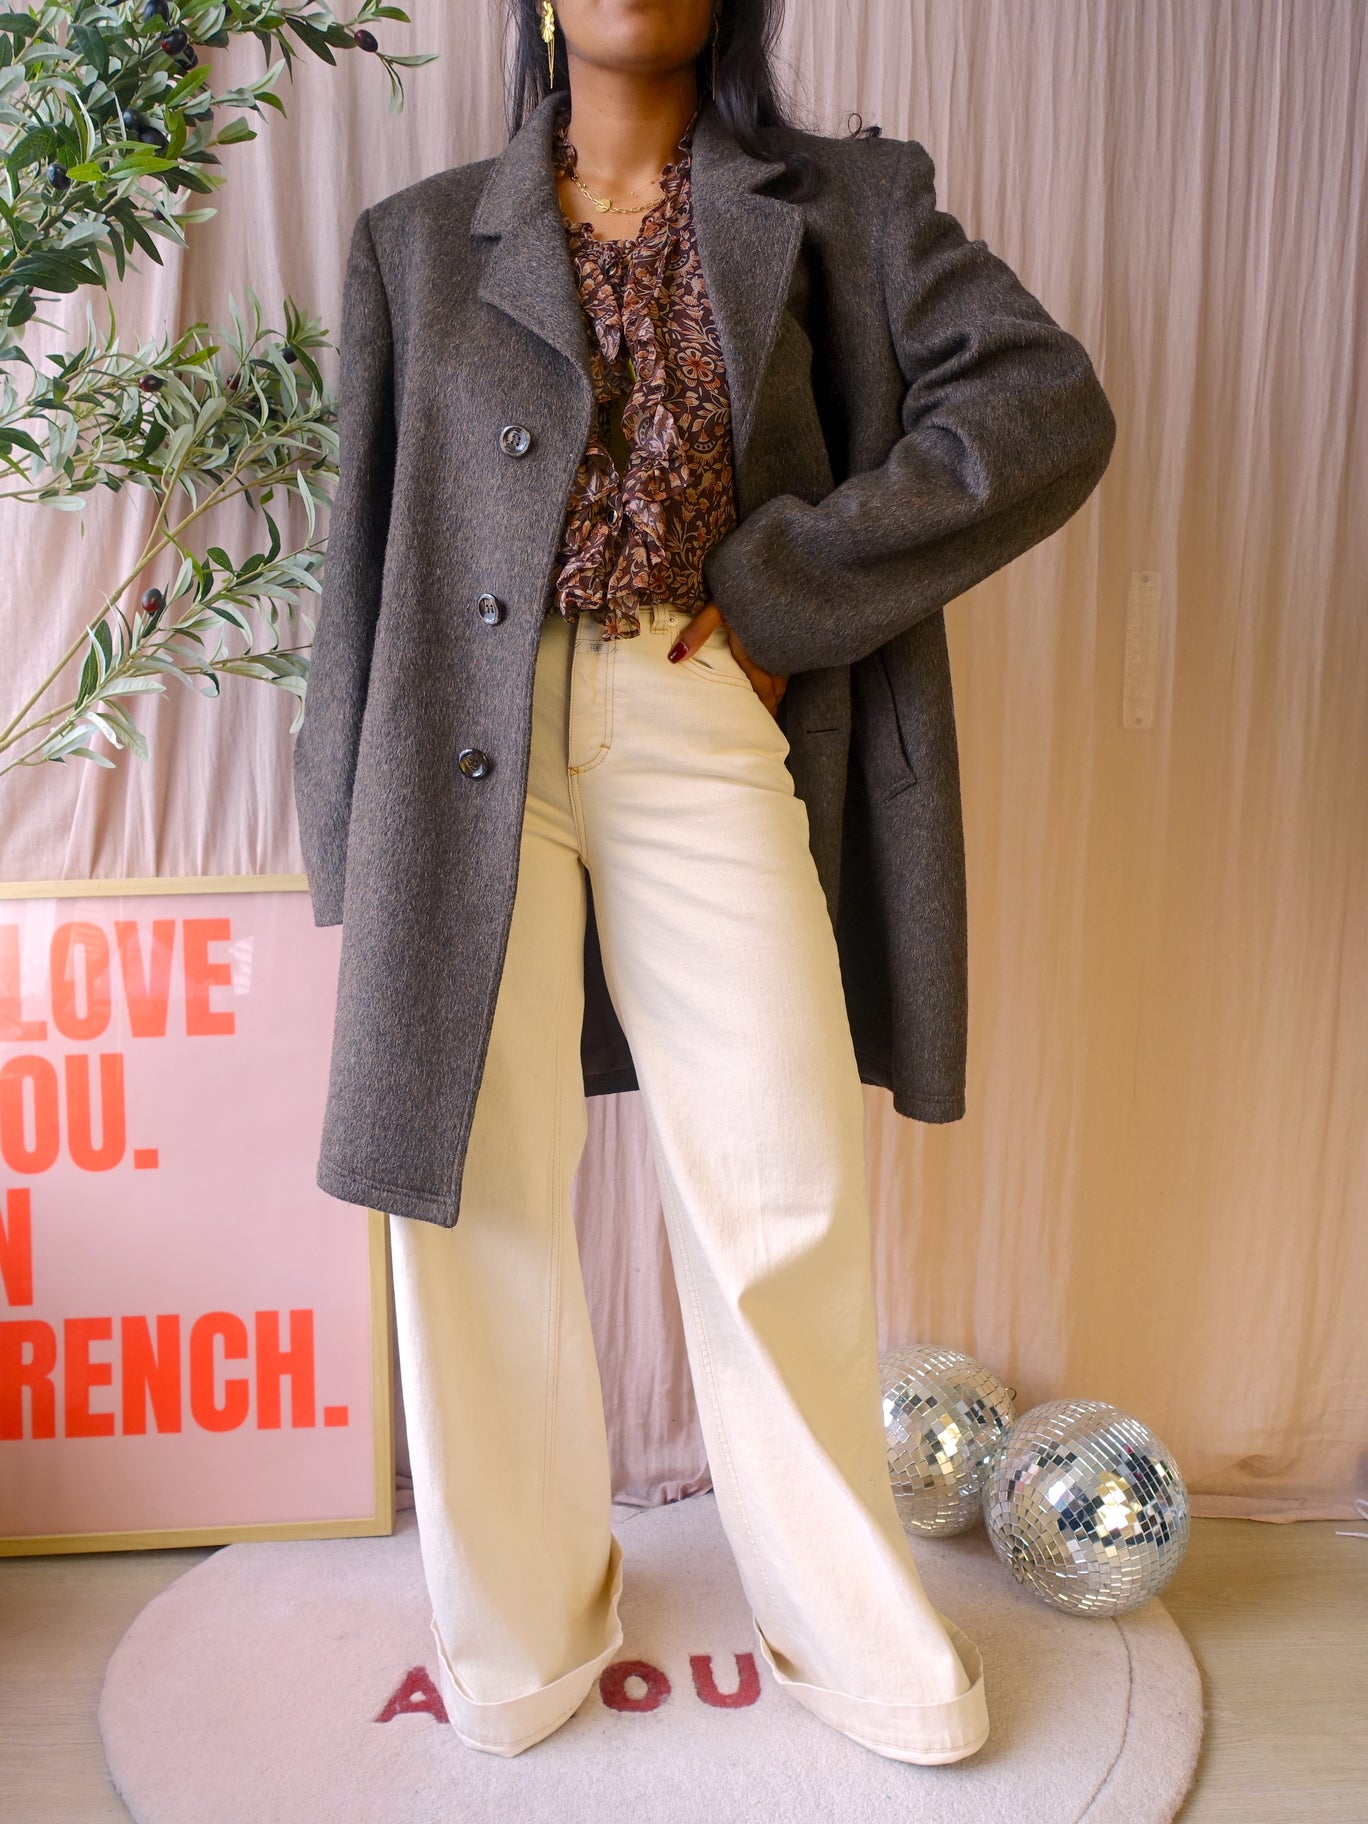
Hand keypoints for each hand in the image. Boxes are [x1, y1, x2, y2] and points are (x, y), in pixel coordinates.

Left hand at [667, 599, 788, 717]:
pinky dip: (784, 672)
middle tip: (767, 719)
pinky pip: (790, 661)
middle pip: (776, 688)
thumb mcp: (718, 608)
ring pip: (785, 675)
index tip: (763, 724)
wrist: (781, 565)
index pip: (761, 691)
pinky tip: (780, 670)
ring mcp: (787, 644)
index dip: (763, 709)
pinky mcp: (794, 633)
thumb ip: (698, 633)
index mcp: (755, 654)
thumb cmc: (748, 587)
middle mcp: (774, 654)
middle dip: (772, 704)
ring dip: (778, 689)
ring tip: (773, 701)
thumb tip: (675, 658)